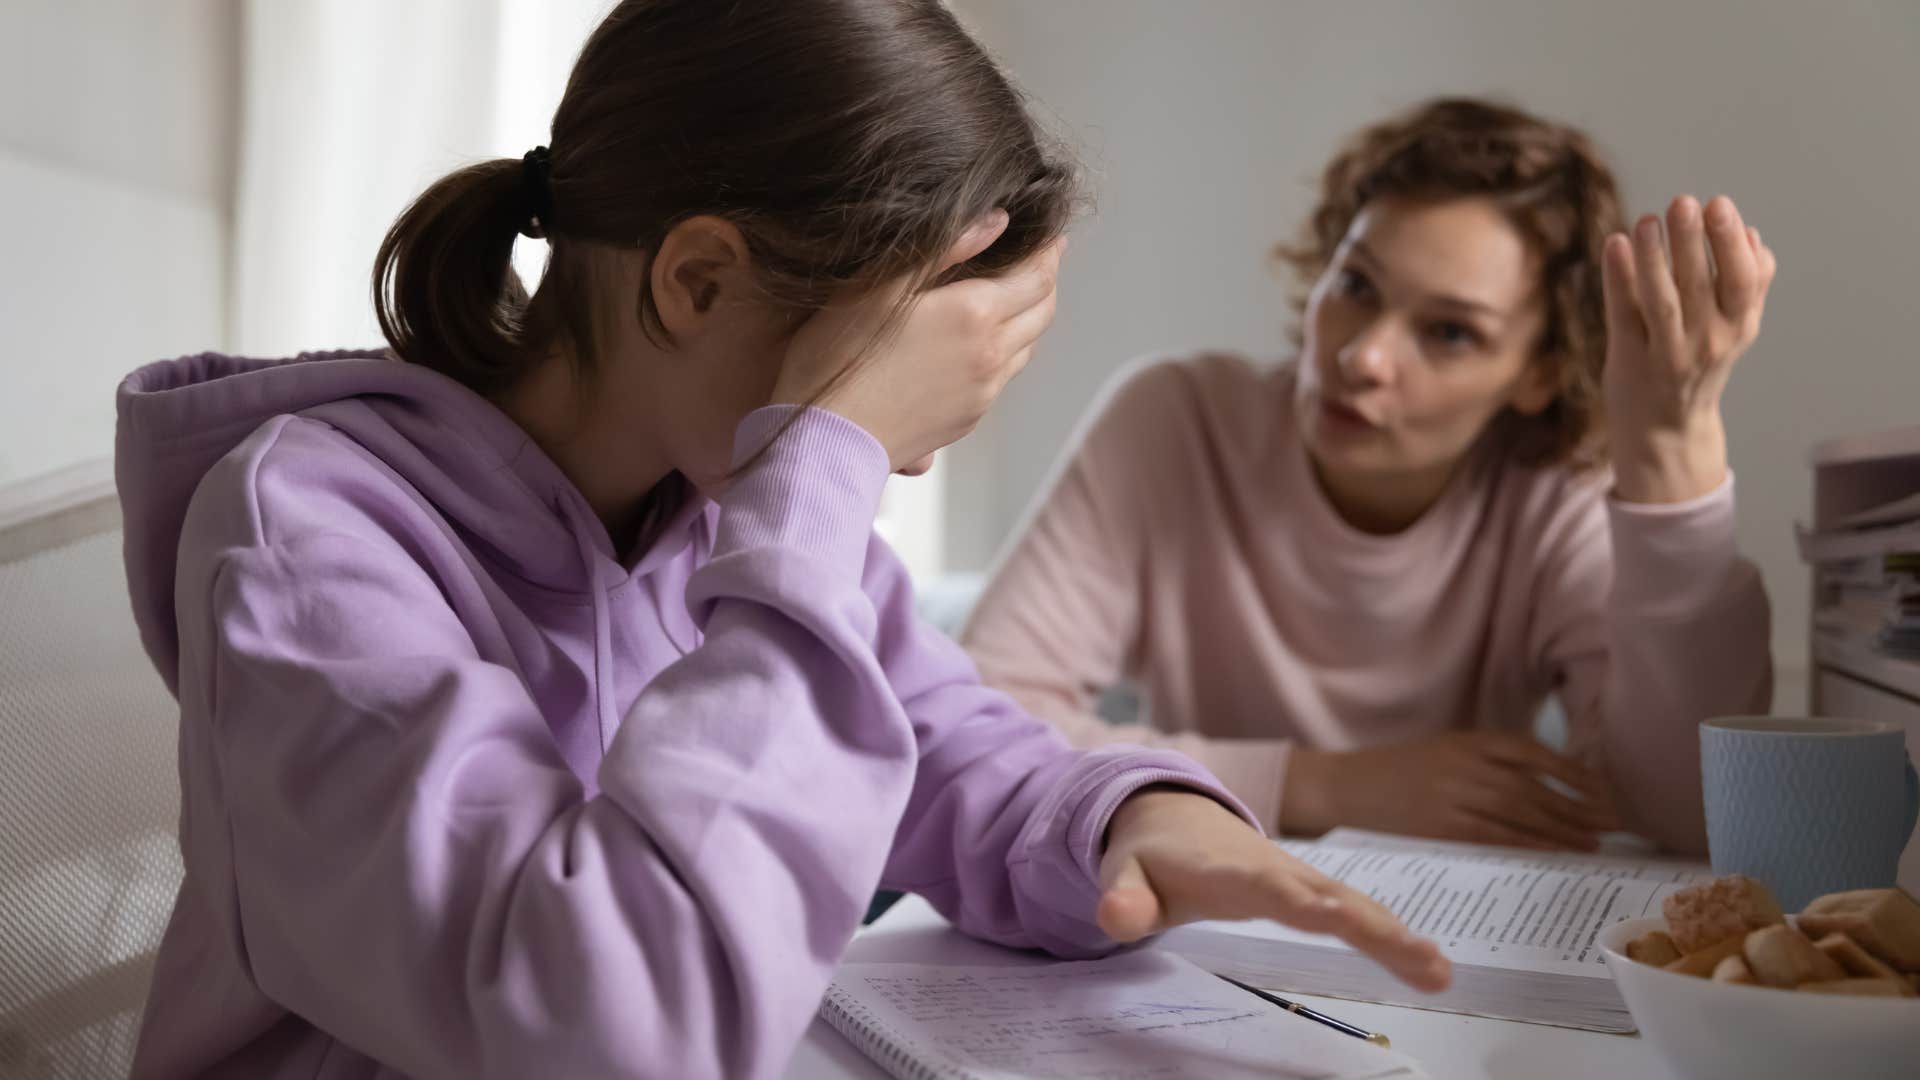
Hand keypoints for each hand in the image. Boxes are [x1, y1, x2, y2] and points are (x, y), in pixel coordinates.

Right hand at [772, 210, 1064, 471]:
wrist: (828, 440)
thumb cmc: (839, 356)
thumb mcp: (881, 285)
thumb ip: (944, 247)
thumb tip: (997, 220)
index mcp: (974, 314)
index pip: (1037, 277)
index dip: (1048, 253)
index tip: (1052, 237)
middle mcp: (990, 354)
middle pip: (1042, 312)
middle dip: (1046, 282)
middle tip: (1041, 262)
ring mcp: (983, 392)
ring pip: (1026, 347)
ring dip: (1028, 319)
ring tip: (1015, 299)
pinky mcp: (968, 419)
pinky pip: (1002, 378)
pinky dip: (1005, 352)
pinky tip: (981, 345)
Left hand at [1098, 788, 1451, 992]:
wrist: (1172, 813)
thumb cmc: (1151, 855)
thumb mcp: (1124, 874)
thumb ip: (1123, 898)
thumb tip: (1114, 918)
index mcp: (1228, 869)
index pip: (1265, 886)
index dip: (1295, 900)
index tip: (1331, 917)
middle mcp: (1274, 869)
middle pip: (1328, 896)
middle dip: (1370, 923)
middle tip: (1415, 953)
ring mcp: (1300, 878)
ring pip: (1354, 903)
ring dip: (1396, 935)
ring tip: (1438, 970)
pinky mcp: (1315, 890)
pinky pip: (1359, 912)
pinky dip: (1396, 935)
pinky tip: (1433, 967)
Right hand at [1280, 732, 1620, 850]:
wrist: (1346, 788)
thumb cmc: (1400, 772)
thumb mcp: (1446, 752)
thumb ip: (1489, 761)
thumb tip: (1550, 784)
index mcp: (1467, 741)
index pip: (1532, 752)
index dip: (1573, 771)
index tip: (1604, 789)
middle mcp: (1464, 765)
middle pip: (1534, 787)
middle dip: (1579, 806)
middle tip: (1614, 823)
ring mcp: (1452, 797)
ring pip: (1521, 814)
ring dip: (1563, 829)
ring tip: (1594, 841)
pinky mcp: (1442, 828)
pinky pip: (1497, 838)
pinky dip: (1530, 845)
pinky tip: (1554, 852)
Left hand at [1601, 195, 1776, 503]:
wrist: (1667, 431)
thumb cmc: (1701, 365)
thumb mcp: (1737, 329)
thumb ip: (1751, 285)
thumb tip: (1753, 234)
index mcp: (1738, 327)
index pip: (1742, 280)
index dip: (1731, 242)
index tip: (1719, 204)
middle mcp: (1706, 342)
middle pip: (1700, 286)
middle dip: (1693, 241)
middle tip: (1684, 201)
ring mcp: (1665, 353)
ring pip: (1662, 301)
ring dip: (1655, 258)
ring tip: (1648, 219)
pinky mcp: (1628, 359)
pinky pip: (1624, 315)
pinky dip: (1618, 279)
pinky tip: (1615, 244)